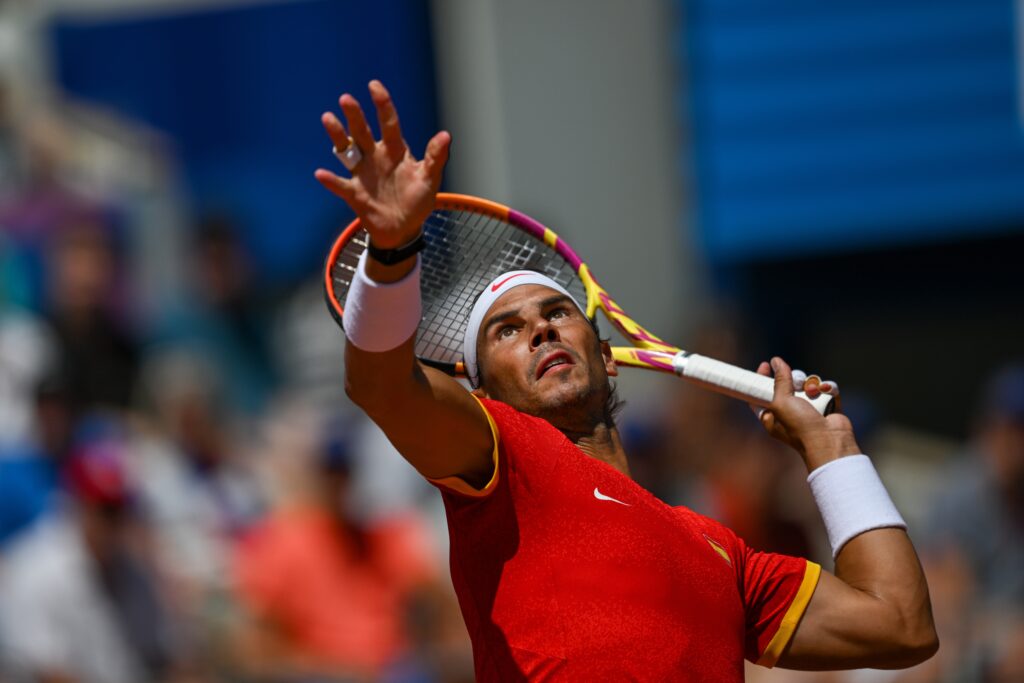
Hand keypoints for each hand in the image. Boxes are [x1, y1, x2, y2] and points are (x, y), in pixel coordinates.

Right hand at [314, 80, 450, 249]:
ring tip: (328, 118)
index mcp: (395, 150)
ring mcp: (363, 173)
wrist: (404, 229)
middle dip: (355, 115)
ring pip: (347, 150)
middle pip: (363, 131)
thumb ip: (435, 158)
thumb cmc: (418, 200)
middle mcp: (375, 157)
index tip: (374, 86)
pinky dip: (331, 180)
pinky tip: (321, 174)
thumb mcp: (430, 179)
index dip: (382, 104)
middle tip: (346, 99)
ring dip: (338, 136)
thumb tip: (445, 135)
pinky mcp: (354, 193)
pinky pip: (341, 185)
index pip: (389, 122)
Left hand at [753, 357, 859, 470]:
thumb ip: (779, 380)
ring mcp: (809, 409)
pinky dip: (826, 387)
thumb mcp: (782, 402)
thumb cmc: (799, 426)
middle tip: (796, 381)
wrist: (829, 441)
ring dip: (810, 384)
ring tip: (813, 391)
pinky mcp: (827, 406)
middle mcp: (789, 413)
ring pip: (807, 384)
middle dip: (793, 379)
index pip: (762, 394)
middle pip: (787, 385)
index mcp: (772, 415)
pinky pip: (825, 388)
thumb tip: (776, 361)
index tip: (766, 365)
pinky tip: (826, 390)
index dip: (762, 379)